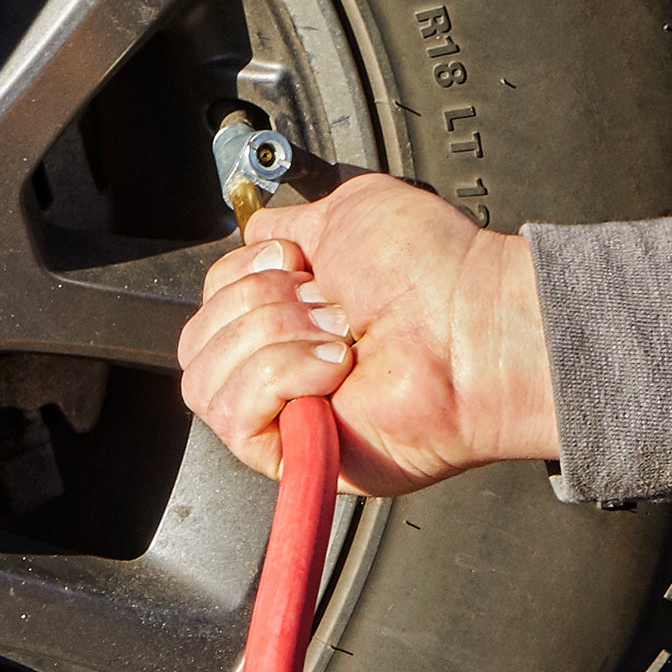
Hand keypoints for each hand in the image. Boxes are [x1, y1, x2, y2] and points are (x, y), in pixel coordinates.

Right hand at [177, 173, 558, 498]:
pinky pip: (233, 418)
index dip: (240, 275)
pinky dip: (276, 379)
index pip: (210, 302)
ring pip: (205, 380)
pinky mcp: (298, 455)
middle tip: (330, 308)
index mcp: (291, 317)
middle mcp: (284, 368)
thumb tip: (259, 235)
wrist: (474, 324)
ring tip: (340, 339)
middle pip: (197, 341)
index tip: (296, 264)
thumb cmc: (434, 273)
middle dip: (259, 306)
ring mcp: (290, 415)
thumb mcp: (344, 216)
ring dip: (272, 339)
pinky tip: (332, 371)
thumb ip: (290, 226)